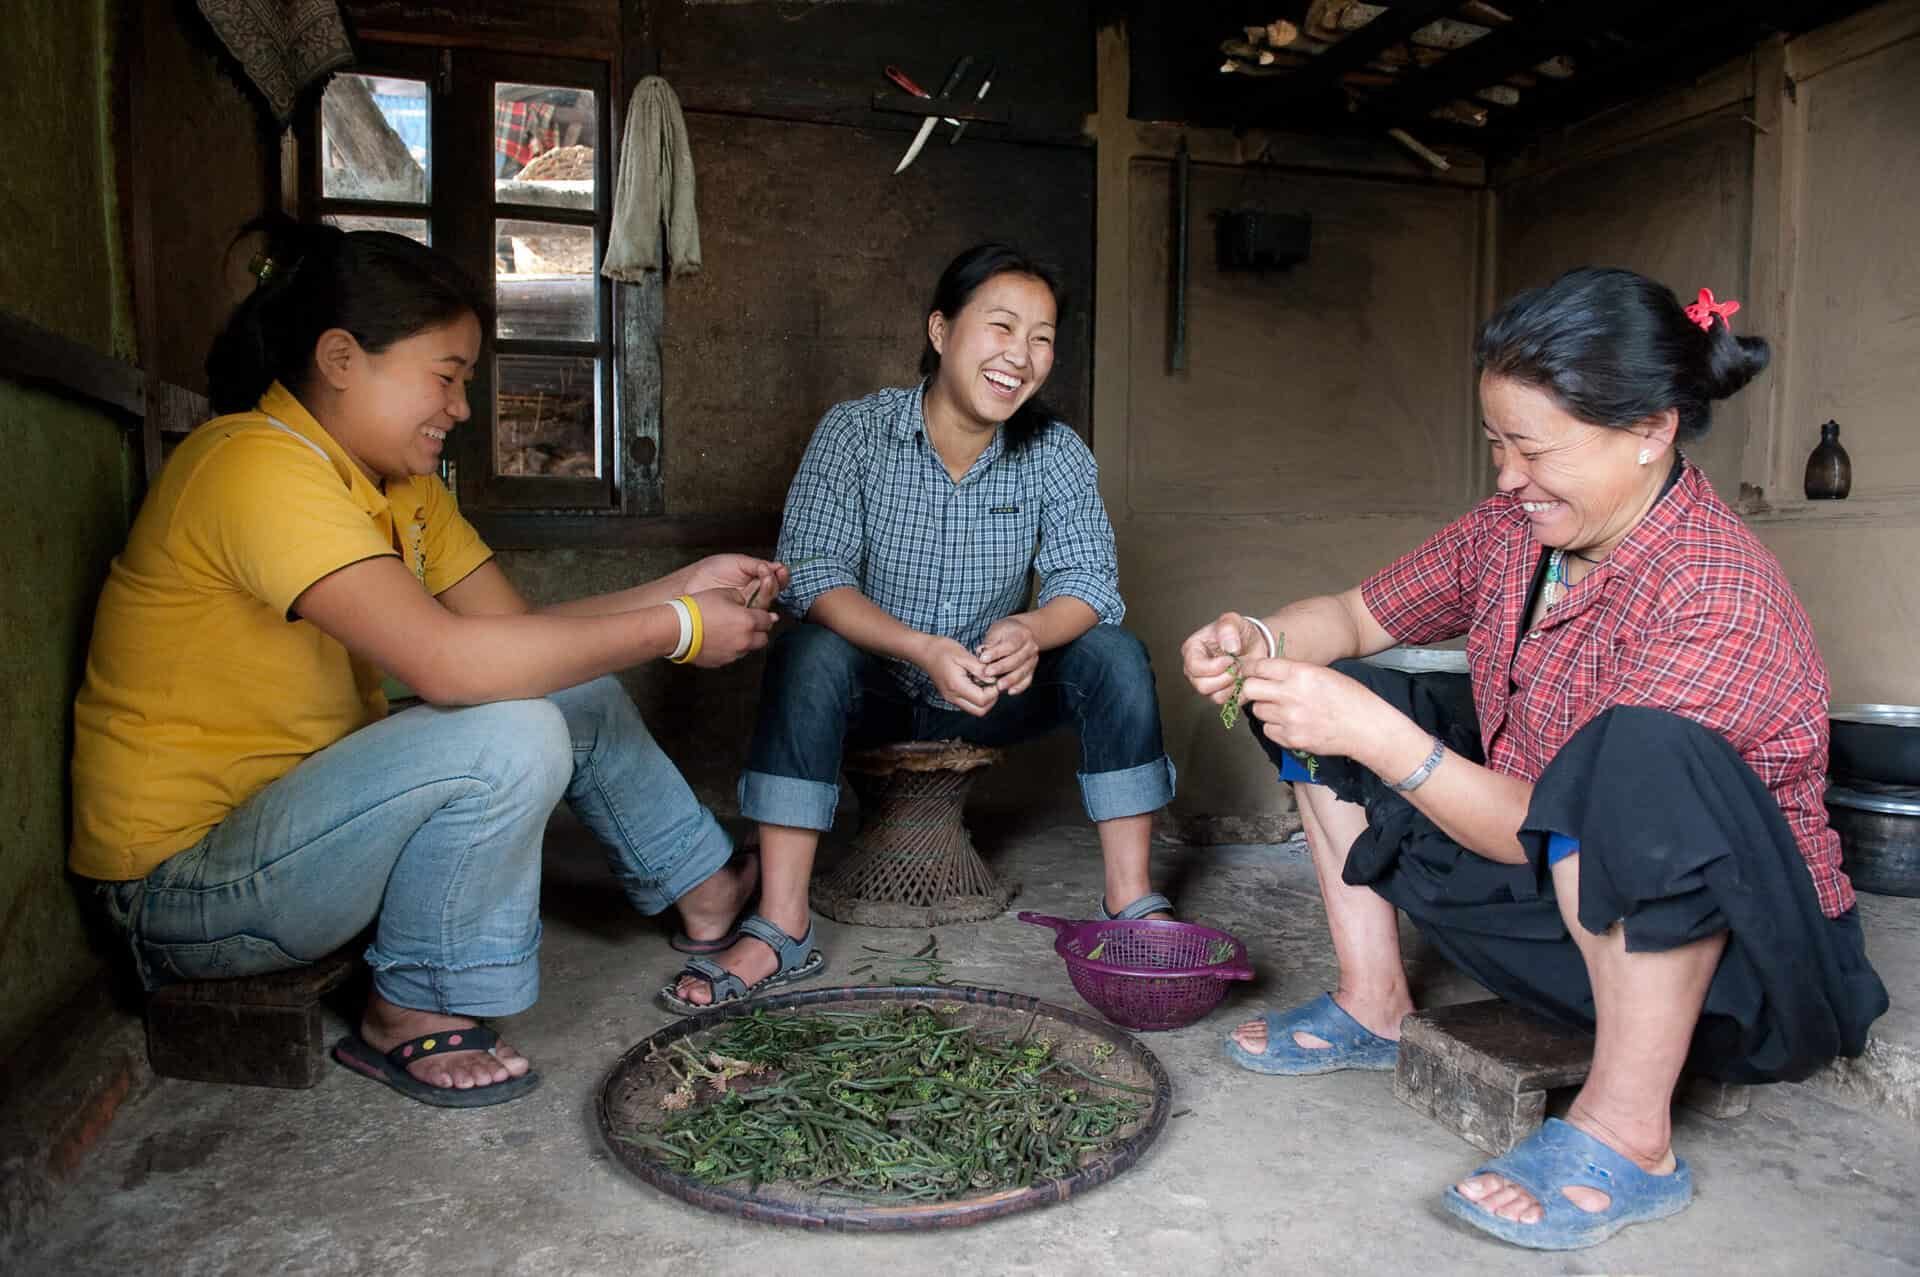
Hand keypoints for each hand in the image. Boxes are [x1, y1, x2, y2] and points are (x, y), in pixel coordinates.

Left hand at [682, 554, 787, 610]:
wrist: (691, 584)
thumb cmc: (709, 571)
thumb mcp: (737, 562)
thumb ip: (756, 565)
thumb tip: (776, 566)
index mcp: (752, 579)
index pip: (773, 579)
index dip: (780, 575)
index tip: (781, 570)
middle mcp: (752, 593)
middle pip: (773, 592)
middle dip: (775, 582)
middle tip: (770, 575)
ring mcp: (745, 606)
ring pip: (766, 603)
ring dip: (769, 591)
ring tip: (764, 580)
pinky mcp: (739, 617)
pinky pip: (755, 615)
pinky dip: (760, 605)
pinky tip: (757, 595)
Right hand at [685, 586, 776, 667]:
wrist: (677, 629)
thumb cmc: (697, 609)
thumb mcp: (723, 593)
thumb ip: (740, 598)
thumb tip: (745, 602)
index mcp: (748, 621)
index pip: (767, 620)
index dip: (765, 616)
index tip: (764, 616)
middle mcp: (744, 640)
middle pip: (763, 638)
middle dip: (759, 631)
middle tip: (750, 625)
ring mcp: (733, 653)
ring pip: (748, 649)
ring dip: (745, 641)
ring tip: (731, 633)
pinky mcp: (721, 662)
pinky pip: (732, 656)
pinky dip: (730, 649)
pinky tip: (720, 641)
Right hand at [916, 636, 997, 716]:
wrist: (924, 651)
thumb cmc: (942, 650)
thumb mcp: (963, 655)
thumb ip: (980, 669)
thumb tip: (994, 680)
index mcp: (956, 686)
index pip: (982, 700)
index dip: (994, 691)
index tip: (995, 678)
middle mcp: (953, 696)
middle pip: (980, 711)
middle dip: (992, 699)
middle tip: (993, 683)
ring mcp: (951, 698)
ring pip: (975, 709)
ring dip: (985, 699)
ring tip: (985, 681)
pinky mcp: (951, 696)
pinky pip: (968, 703)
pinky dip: (977, 697)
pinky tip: (977, 682)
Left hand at [976, 617, 1038, 694]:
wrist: (1019, 633)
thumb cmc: (1004, 633)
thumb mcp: (996, 632)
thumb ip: (990, 644)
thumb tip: (981, 654)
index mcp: (1023, 634)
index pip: (1010, 645)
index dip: (996, 653)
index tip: (983, 659)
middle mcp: (1031, 647)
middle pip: (1017, 659)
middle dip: (1001, 668)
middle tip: (987, 673)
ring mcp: (1033, 660)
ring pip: (1023, 671)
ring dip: (1010, 680)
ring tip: (998, 686)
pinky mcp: (1032, 670)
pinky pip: (1027, 680)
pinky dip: (1019, 687)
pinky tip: (1010, 692)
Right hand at [1180, 612, 1267, 703]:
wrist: (1254, 644)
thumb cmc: (1239, 632)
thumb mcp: (1233, 621)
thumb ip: (1228, 628)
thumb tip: (1229, 647)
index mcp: (1192, 650)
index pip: (1195, 667)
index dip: (1214, 666)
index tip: (1230, 658)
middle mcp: (1195, 670)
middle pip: (1202, 685)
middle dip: (1225, 677)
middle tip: (1237, 665)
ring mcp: (1205, 683)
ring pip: (1213, 696)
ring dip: (1232, 685)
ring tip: (1240, 670)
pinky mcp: (1218, 694)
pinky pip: (1225, 701)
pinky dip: (1237, 692)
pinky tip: (1242, 679)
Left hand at [1236, 657, 1386, 760]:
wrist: (1366, 727)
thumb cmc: (1350, 698)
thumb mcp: (1323, 673)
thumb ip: (1294, 672)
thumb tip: (1269, 673)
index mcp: (1300, 673)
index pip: (1259, 666)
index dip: (1252, 669)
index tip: (1251, 672)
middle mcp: (1291, 695)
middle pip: (1249, 689)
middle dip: (1252, 689)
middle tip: (1260, 691)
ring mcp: (1289, 719)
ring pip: (1258, 710)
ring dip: (1265, 708)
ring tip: (1284, 709)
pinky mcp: (1291, 739)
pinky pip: (1268, 730)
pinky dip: (1274, 727)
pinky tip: (1290, 724)